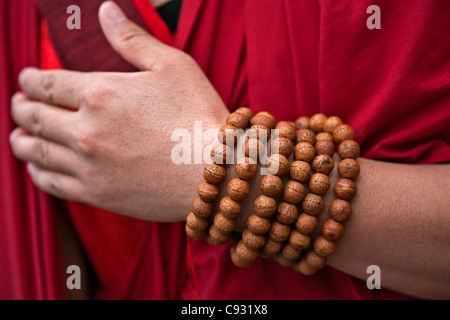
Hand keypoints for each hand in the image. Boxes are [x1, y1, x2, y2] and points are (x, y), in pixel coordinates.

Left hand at [10, 1, 228, 220]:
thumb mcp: (173, 66)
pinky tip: (37, 169)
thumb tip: (106, 11)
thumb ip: (132, 39)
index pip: (47, 83)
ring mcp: (89, 165)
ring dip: (21, 140)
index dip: (30, 79)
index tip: (26, 79)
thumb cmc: (199, 116)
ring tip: (19, 136)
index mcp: (100, 93)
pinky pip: (53, 184)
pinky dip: (38, 173)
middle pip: (34, 117)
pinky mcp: (98, 194)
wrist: (215, 172)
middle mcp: (85, 130)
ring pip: (36, 151)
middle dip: (20, 107)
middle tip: (18, 105)